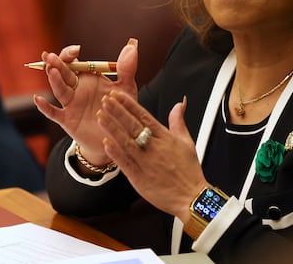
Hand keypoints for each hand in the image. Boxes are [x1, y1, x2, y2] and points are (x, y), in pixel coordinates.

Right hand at [34, 38, 138, 164]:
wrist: (118, 136)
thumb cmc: (120, 109)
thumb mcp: (126, 88)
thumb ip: (127, 67)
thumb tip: (132, 42)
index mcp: (88, 77)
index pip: (74, 62)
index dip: (70, 54)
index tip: (76, 51)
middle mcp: (76, 88)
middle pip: (63, 73)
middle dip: (57, 64)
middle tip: (51, 56)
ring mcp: (70, 104)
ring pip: (59, 90)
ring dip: (55, 81)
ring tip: (52, 71)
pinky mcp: (68, 120)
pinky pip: (54, 113)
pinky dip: (45, 107)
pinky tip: (39, 99)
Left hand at [97, 90, 206, 223]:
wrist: (191, 198)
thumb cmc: (189, 172)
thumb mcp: (187, 142)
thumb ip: (179, 121)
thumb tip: (180, 104)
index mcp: (165, 138)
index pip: (144, 117)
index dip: (129, 105)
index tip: (117, 95)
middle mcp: (154, 148)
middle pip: (133, 126)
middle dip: (118, 111)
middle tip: (105, 100)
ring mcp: (146, 163)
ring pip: (126, 142)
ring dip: (112, 128)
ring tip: (100, 116)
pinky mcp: (140, 178)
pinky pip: (125, 163)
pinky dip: (116, 153)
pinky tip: (105, 142)